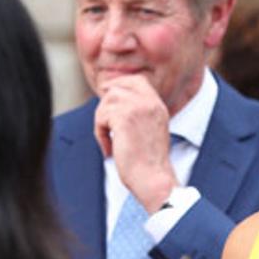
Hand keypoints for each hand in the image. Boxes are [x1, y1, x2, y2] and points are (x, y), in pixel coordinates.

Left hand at [94, 75, 177, 211]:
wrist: (152, 178)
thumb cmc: (148, 162)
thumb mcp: (149, 130)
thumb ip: (138, 113)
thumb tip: (111, 100)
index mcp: (158, 106)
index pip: (136, 80)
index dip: (119, 87)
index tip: (110, 105)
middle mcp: (150, 103)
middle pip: (117, 87)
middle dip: (106, 104)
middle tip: (106, 125)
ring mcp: (138, 108)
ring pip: (107, 101)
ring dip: (102, 120)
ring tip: (109, 140)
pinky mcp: (124, 118)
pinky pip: (102, 116)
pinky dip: (100, 133)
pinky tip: (109, 148)